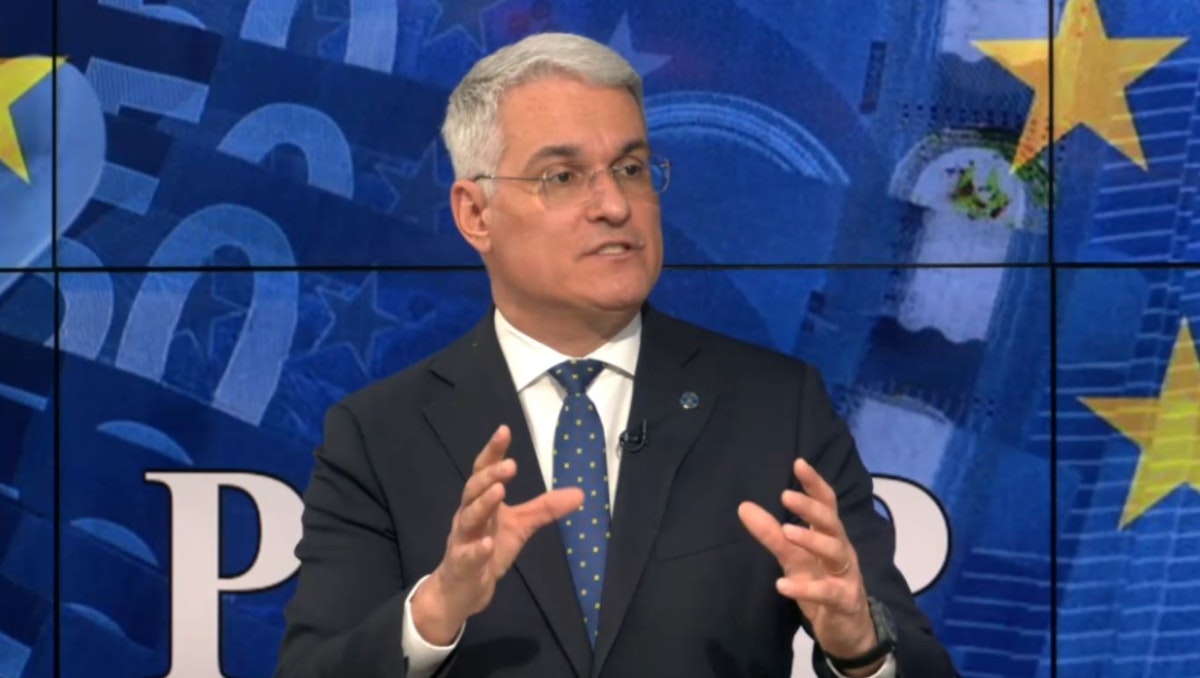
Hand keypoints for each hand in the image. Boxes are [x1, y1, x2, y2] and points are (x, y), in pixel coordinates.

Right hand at [412, 425, 583, 643]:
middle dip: (490, 475)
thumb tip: (580, 493)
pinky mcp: (461, 566)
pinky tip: (487, 544)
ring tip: (499, 491)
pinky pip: (466, 556)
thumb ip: (544, 509)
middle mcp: (467, 516)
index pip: (484, 471)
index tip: (504, 430)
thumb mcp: (519, 527)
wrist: (462, 590)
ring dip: (482, 503)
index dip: (493, 451)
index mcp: (480, 502)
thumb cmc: (487, 550)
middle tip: (510, 464)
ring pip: (468, 518)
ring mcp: (462, 540)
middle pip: (473, 489)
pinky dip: (476, 550)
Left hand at [738, 458, 879, 670]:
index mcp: (830, 536)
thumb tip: (744, 506)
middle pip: (831, 523)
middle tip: (785, 495)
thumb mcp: (794, 559)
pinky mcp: (845, 601)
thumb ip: (772, 534)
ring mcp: (846, 575)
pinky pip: (828, 593)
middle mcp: (841, 550)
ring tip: (786, 531)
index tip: (799, 462)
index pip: (827, 503)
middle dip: (810, 508)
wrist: (848, 630)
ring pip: (834, 552)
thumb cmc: (821, 586)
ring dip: (811, 540)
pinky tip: (782, 586)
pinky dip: (806, 589)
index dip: (814, 483)